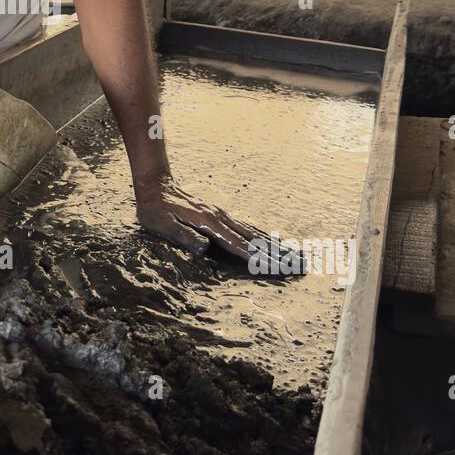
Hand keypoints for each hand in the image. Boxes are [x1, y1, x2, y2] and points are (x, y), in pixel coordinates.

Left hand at [133, 171, 302, 271]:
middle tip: (299, 265)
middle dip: (277, 254)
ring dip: (275, 245)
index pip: (239, 246)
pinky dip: (264, 236)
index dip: (258, 259)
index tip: (277, 269)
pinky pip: (247, 227)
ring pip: (255, 233)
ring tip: (295, 255)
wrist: (156, 186)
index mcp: (210, 225)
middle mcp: (221, 219)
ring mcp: (223, 216)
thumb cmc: (156, 210)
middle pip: (255, 240)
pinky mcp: (221, 216)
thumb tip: (205, 248)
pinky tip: (272, 241)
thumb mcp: (163, 225)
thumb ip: (184, 235)